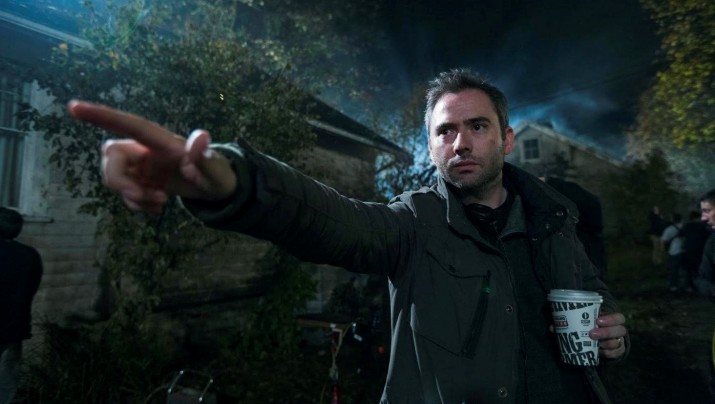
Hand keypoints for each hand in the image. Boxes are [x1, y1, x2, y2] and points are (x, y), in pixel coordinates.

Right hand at [67, 101, 236, 212]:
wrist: (217, 189)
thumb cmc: (219, 175)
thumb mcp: (217, 171)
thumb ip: (206, 157)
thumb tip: (201, 137)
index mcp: (161, 141)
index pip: (128, 124)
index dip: (101, 115)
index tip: (73, 107)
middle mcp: (146, 149)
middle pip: (111, 158)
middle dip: (121, 183)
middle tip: (149, 199)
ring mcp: (141, 164)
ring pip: (114, 177)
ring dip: (131, 197)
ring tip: (160, 204)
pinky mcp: (140, 179)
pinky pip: (123, 192)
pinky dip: (136, 204)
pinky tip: (158, 208)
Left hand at [589, 312, 626, 358]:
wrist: (596, 340)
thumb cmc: (591, 325)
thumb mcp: (591, 320)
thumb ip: (587, 318)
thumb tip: (574, 318)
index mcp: (614, 319)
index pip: (619, 318)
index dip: (611, 319)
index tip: (598, 321)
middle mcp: (619, 330)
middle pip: (620, 330)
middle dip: (606, 332)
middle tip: (592, 333)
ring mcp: (619, 341)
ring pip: (617, 342)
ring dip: (606, 343)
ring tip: (595, 343)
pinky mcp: (618, 351)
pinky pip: (615, 353)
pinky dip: (606, 352)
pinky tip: (599, 351)